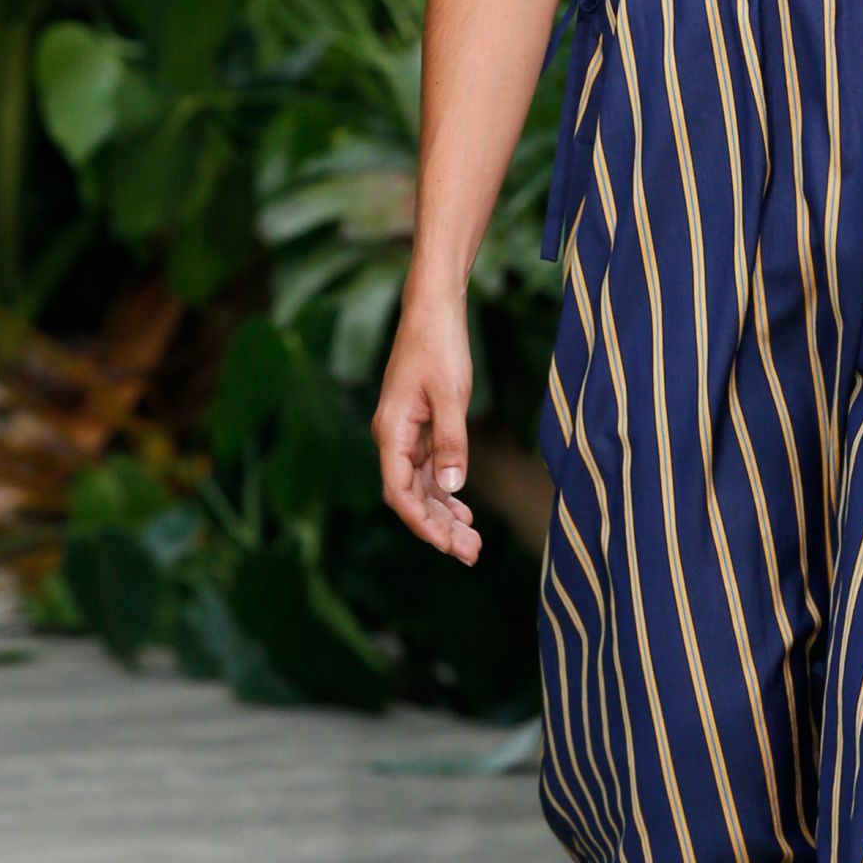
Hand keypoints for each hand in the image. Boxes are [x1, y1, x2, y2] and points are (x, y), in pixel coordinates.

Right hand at [374, 295, 478, 563]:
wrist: (434, 308)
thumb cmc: (439, 344)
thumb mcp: (451, 393)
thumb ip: (451, 440)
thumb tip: (452, 487)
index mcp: (391, 431)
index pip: (399, 491)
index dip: (421, 522)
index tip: (446, 545)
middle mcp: (393, 438)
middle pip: (411, 496)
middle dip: (438, 528)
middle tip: (470, 554)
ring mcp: (406, 434)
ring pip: (421, 486)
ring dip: (444, 515)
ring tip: (471, 543)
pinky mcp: (420, 427)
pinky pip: (428, 470)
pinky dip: (445, 492)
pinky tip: (463, 512)